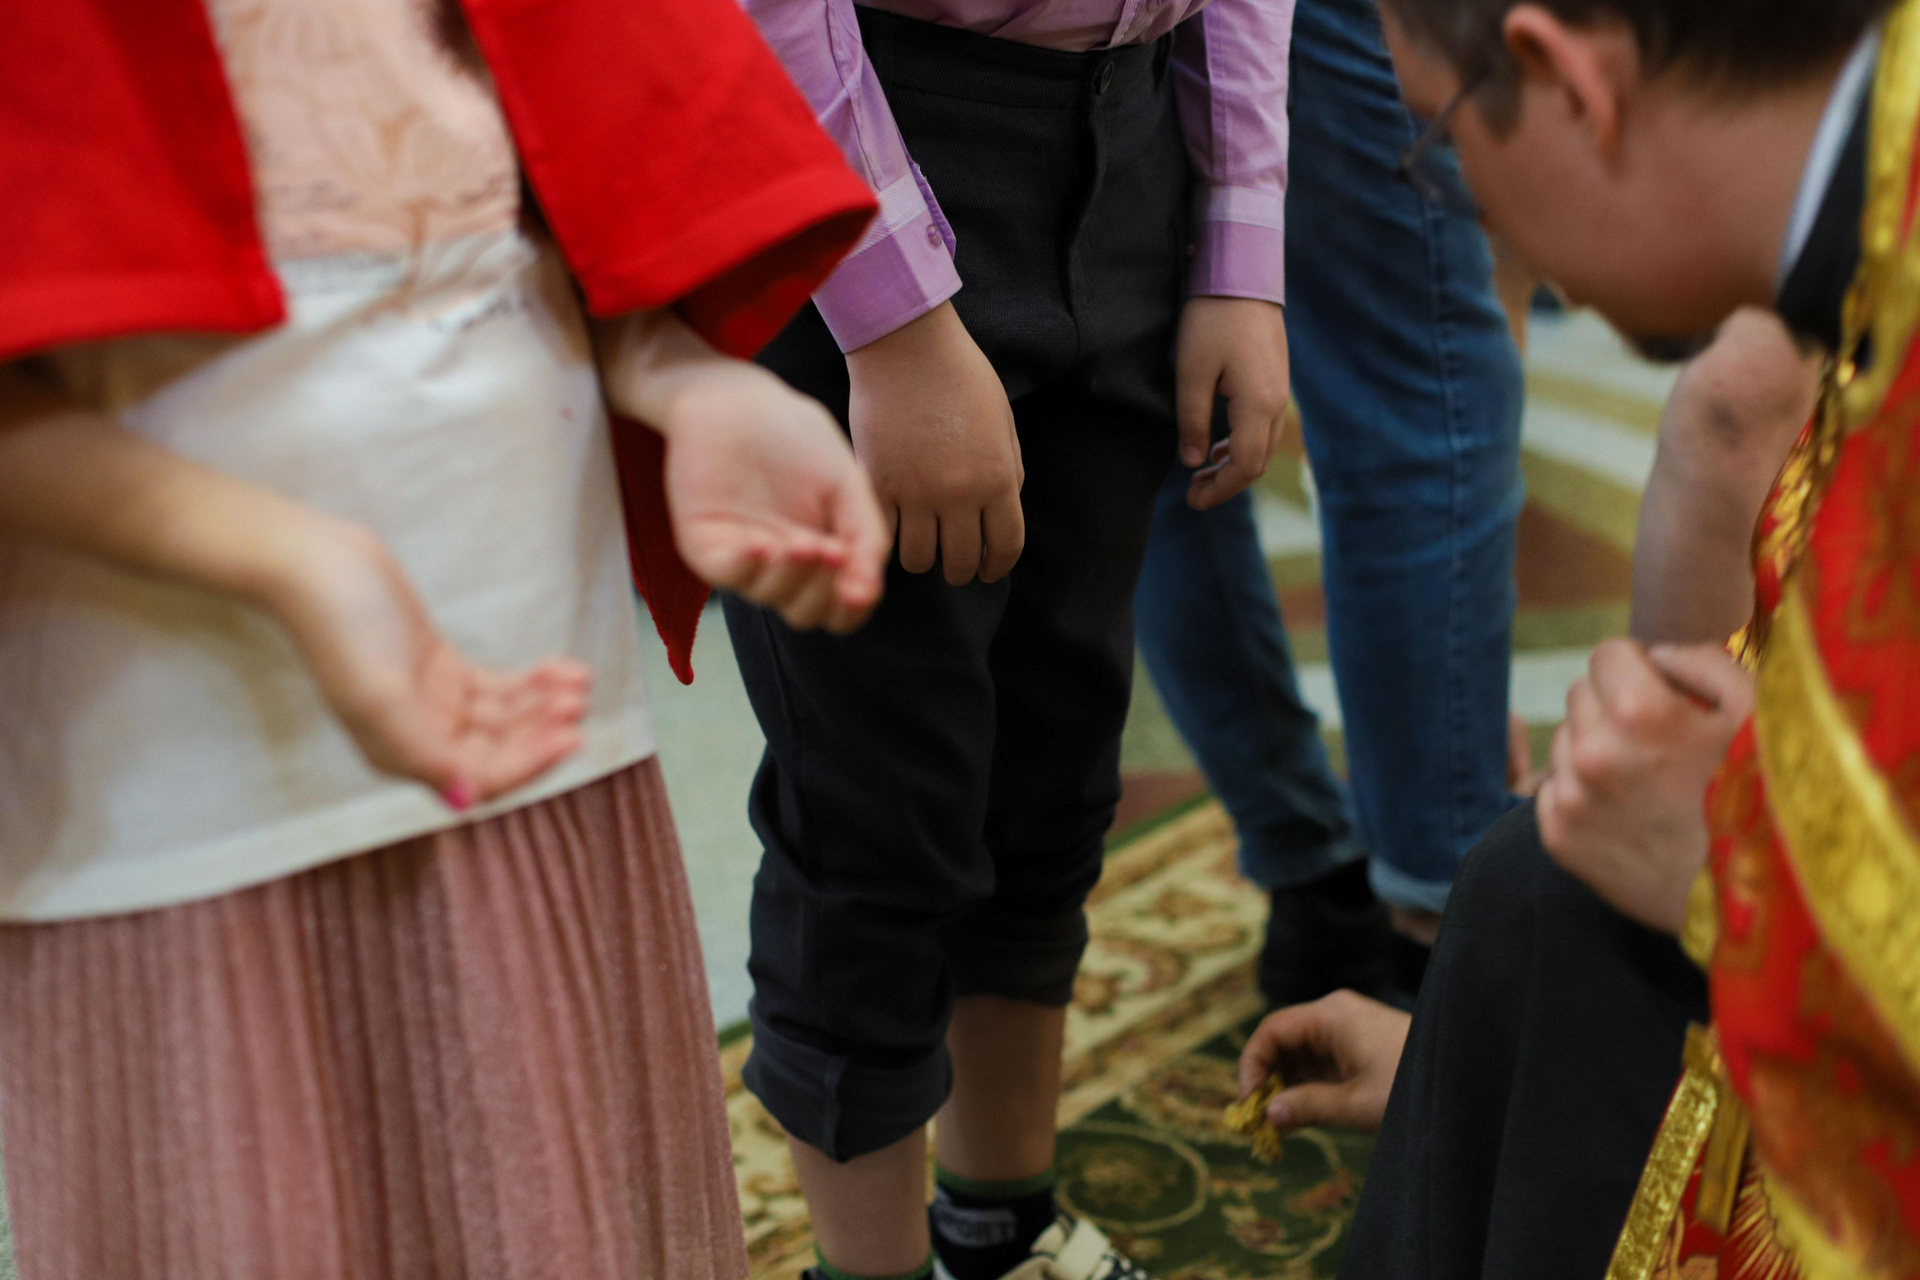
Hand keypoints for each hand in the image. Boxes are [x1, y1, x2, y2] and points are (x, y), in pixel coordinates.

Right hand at [269, 519, 591, 808]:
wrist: (315, 563)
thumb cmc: (342, 628)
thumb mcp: (379, 695)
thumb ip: (423, 753)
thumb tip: (463, 800)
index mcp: (399, 754)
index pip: (480, 777)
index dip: (529, 763)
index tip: (571, 738)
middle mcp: (416, 736)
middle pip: (497, 751)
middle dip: (541, 731)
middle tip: (578, 705)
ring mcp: (430, 701)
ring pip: (502, 718)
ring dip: (542, 704)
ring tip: (579, 683)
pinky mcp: (440, 668)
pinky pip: (497, 689)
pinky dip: (530, 682)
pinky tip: (560, 670)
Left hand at [658, 369, 887, 631]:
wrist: (740, 399)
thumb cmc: (797, 436)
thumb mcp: (848, 484)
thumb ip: (866, 535)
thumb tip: (869, 590)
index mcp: (821, 554)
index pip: (839, 607)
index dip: (853, 607)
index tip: (862, 588)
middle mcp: (782, 564)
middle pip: (807, 613)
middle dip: (824, 591)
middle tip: (834, 551)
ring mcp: (743, 556)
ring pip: (770, 598)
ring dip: (793, 578)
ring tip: (805, 542)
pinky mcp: (705, 544)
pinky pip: (726, 575)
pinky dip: (748, 568)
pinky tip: (765, 544)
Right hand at [847, 301, 1023, 584]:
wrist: (908, 347)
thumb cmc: (961, 376)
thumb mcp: (1003, 423)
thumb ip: (1008, 470)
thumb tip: (1002, 511)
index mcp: (998, 479)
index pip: (1005, 548)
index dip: (997, 567)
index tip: (987, 570)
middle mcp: (959, 494)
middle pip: (960, 562)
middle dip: (960, 570)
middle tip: (952, 563)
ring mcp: (915, 492)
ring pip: (919, 558)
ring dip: (923, 558)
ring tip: (921, 545)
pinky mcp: (878, 484)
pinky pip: (884, 534)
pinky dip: (889, 538)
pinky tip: (893, 528)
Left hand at [1175, 297, 1289, 509]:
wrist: (1243, 276)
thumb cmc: (1212, 320)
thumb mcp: (1191, 373)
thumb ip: (1193, 422)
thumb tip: (1194, 462)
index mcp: (1258, 404)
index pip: (1245, 466)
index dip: (1219, 490)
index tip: (1191, 501)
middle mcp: (1277, 403)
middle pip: (1257, 462)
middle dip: (1226, 484)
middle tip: (1192, 494)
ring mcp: (1280, 392)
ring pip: (1262, 446)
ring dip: (1233, 465)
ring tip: (1201, 472)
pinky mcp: (1275, 381)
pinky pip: (1263, 427)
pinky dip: (1242, 444)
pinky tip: (1218, 445)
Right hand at [1238, 990, 1409, 1132]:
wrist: (1464, 1080)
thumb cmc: (1410, 1087)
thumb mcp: (1356, 1104)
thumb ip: (1307, 1108)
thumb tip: (1267, 1116)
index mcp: (1331, 1016)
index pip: (1272, 1031)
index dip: (1252, 1066)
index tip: (1248, 1103)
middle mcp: (1335, 1015)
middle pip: (1283, 1040)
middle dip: (1268, 1079)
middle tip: (1259, 1120)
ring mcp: (1348, 1029)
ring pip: (1301, 1053)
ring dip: (1287, 1086)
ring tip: (1280, 1124)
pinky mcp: (1359, 1046)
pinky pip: (1320, 1061)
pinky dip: (1308, 1085)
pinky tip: (1303, 1114)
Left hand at [1536, 640, 1753, 933]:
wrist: (1742, 902)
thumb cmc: (1760, 800)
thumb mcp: (1759, 715)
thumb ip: (1705, 663)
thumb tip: (1657, 653)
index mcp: (1637, 713)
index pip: (1607, 653)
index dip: (1639, 669)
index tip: (1664, 694)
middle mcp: (1591, 751)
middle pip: (1582, 693)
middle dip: (1615, 705)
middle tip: (1659, 742)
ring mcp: (1568, 795)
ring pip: (1566, 738)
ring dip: (1597, 747)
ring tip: (1647, 782)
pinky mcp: (1555, 834)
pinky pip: (1555, 785)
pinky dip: (1582, 791)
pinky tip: (1626, 812)